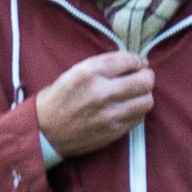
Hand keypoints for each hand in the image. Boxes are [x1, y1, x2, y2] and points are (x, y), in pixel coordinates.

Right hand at [32, 47, 156, 161]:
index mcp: (89, 72)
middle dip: (146, 76)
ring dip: (144, 95)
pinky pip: (138, 118)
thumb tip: (132, 62)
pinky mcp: (113, 131)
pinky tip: (127, 108)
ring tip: (135, 94)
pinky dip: (137, 111)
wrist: (44, 131)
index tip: (137, 63)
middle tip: (142, 77)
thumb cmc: (58, 99)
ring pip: (146, 101)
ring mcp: (109, 114)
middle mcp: (101, 92)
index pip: (129, 60)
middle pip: (145, 81)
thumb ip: (103, 65)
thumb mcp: (74, 72)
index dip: (138, 60)